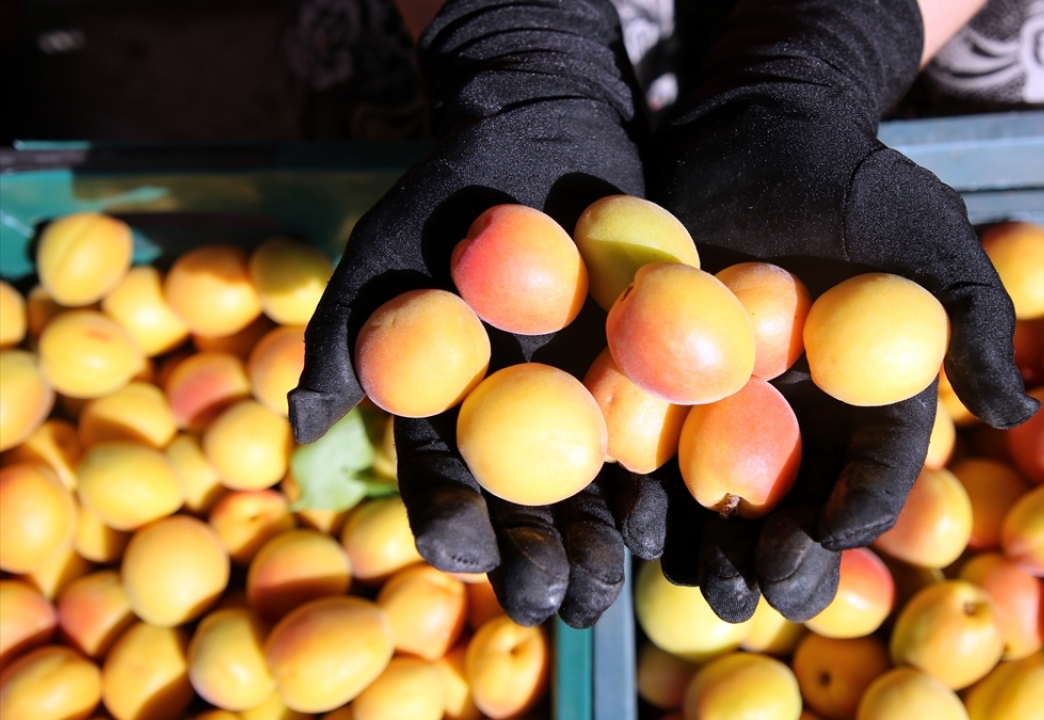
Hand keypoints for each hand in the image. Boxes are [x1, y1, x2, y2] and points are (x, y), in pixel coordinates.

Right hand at [287, 0, 650, 627]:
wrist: (548, 128)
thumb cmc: (453, 188)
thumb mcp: (388, 247)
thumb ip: (347, 331)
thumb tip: (302, 423)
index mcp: (450, 411)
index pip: (442, 482)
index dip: (452, 524)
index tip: (469, 554)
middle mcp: (516, 422)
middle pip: (524, 507)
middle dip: (536, 559)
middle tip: (554, 600)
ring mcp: (582, 404)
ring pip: (591, 492)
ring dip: (602, 544)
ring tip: (614, 586)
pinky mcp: (645, 376)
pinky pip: (655, 439)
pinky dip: (662, 483)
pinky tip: (673, 519)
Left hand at [645, 0, 1039, 621]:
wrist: (757, 127)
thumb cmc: (854, 179)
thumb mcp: (928, 237)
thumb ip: (970, 320)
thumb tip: (1016, 413)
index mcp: (868, 406)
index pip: (873, 478)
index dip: (858, 514)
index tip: (828, 534)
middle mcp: (799, 422)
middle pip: (795, 513)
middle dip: (782, 563)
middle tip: (760, 583)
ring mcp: (725, 410)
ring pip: (719, 505)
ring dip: (708, 551)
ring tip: (696, 577)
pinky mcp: (660, 385)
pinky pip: (651, 453)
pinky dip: (642, 492)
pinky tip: (632, 517)